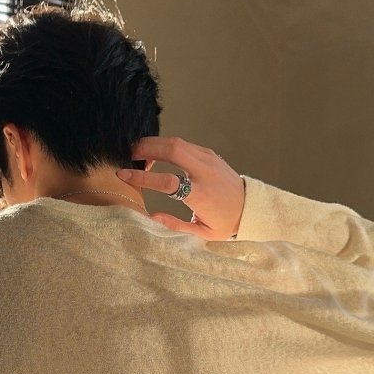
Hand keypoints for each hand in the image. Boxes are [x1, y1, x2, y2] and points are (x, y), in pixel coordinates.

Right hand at [116, 137, 244, 239]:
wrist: (250, 206)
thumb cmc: (225, 222)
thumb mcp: (201, 232)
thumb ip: (175, 225)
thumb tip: (152, 216)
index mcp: (201, 194)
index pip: (167, 181)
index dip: (142, 177)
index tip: (123, 174)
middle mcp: (204, 172)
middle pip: (172, 149)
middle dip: (146, 147)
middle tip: (129, 156)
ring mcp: (208, 159)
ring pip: (176, 142)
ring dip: (154, 144)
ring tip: (140, 156)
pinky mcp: (209, 154)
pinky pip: (183, 144)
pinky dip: (166, 146)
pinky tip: (157, 155)